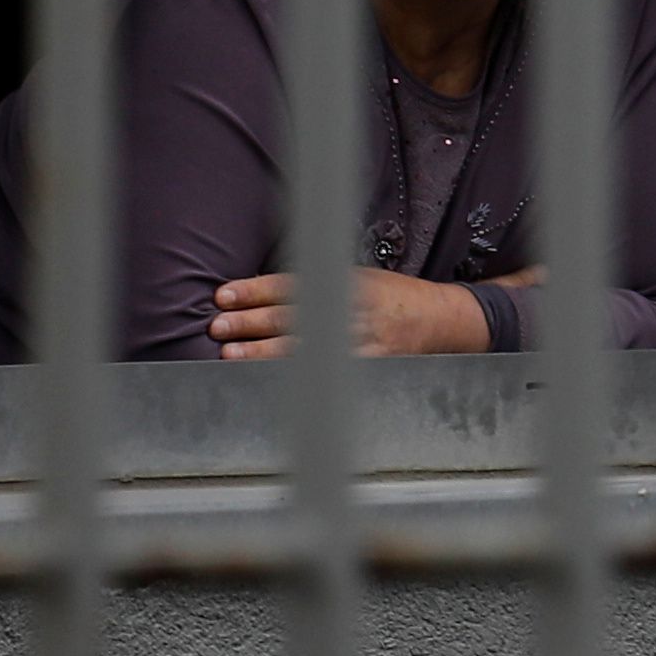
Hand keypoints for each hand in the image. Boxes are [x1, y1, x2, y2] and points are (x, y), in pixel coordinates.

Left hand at [210, 266, 492, 359]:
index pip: (290, 285)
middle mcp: (350, 309)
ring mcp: (358, 341)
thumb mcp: (358, 277)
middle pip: (290, 316)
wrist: (439, 320)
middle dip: (249, 322)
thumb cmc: (391, 297)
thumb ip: (318, 283)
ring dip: (261, 352)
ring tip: (230, 354)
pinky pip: (323, 373)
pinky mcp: (365, 368)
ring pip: (300, 348)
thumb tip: (262, 293)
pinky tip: (268, 379)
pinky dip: (293, 376)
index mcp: (345, 281)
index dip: (254, 290)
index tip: (223, 296)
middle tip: (217, 326)